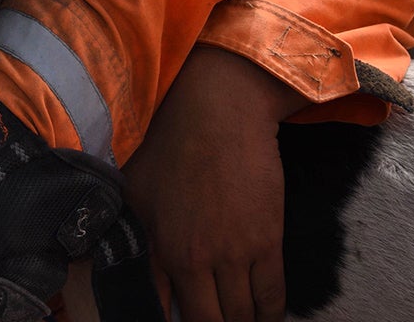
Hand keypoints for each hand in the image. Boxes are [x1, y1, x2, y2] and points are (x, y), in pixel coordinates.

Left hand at [123, 46, 308, 321]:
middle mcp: (204, 262)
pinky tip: (266, 312)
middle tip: (220, 315)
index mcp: (169, 254)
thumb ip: (143, 251)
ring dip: (246, 320)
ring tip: (243, 316)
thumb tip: (150, 294)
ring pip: (247, 313)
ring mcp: (239, 253)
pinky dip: (271, 309)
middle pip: (219, 321)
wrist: (219, 112)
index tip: (196, 316)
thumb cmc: (170, 146)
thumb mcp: (139, 198)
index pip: (186, 318)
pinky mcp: (269, 239)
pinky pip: (274, 293)